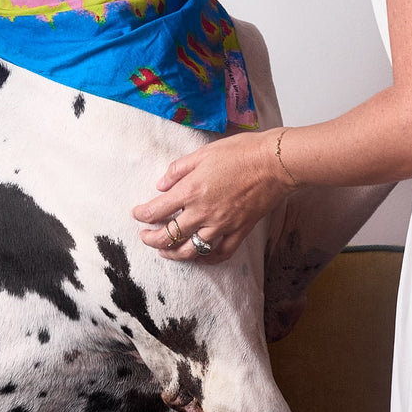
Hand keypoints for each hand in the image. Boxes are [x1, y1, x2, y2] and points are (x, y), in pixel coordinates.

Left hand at [132, 129, 294, 261]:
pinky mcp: (238, 231)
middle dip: (151, 239)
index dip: (142, 215)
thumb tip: (161, 185)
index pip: (157, 210)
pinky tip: (199, 256)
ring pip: (190, 250)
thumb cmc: (241, 151)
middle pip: (168, 236)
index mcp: (191, 190)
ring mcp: (221, 225)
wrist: (275, 163)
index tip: (137, 214)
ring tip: (165, 252)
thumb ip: (179, 170)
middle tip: (145, 236)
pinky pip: (219, 253)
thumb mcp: (204, 153)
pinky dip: (206, 259)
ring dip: (173, 254)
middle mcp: (202, 212)